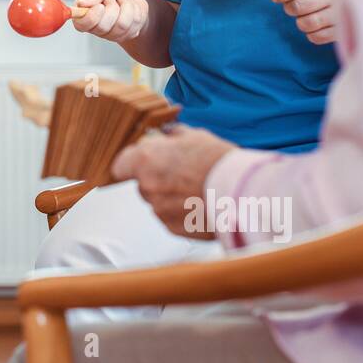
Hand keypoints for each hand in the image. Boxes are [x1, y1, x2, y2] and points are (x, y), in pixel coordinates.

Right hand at [73, 0, 149, 41]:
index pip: (81, 25)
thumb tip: (82, 4)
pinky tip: (130, 7)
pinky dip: (135, 11)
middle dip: (112, 8)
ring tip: (122, 1)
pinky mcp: (125, 36)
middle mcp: (94, 28)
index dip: (92, 17)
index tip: (100, 5)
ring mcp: (110, 34)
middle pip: (103, 27)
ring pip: (121, 27)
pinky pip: (134, 27)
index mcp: (82, 14)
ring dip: (126, 7)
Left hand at [111, 125, 235, 237]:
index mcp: (146, 160)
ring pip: (158, 201)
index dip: (132, 162)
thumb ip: (172, 136)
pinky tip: (201, 202)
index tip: (142, 160)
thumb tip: (165, 134)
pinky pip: (171, 218)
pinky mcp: (174, 228)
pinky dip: (182, 212)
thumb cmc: (219, 162)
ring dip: (171, 196)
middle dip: (157, 178)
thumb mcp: (195, 136)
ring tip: (197, 188)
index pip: (120, 164)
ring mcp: (159, 209)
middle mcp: (148, 186)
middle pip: (142, 182)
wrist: (242, 193)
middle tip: (182, 172)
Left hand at [272, 0, 348, 44]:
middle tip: (291, 7)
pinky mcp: (343, 31)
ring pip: (306, 23)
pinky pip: (316, 37)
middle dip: (289, 8)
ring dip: (300, 22)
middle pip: (300, 6)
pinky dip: (311, 34)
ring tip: (306, 17)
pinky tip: (316, 27)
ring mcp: (342, 14)